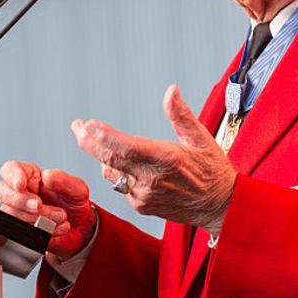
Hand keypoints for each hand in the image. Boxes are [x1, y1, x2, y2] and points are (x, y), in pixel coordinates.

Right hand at [0, 161, 95, 258]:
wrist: (81, 228)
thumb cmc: (74, 203)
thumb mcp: (77, 189)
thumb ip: (63, 180)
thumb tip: (47, 175)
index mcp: (31, 176)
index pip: (10, 168)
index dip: (12, 175)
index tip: (21, 185)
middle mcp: (20, 192)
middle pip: (1, 191)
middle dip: (20, 201)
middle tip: (40, 206)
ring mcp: (18, 212)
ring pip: (11, 214)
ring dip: (38, 218)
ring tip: (61, 217)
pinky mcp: (21, 230)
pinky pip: (22, 231)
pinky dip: (43, 231)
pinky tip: (59, 227)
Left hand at [72, 85, 236, 229]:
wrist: (220, 206)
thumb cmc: (213, 171)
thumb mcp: (202, 138)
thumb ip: (181, 114)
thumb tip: (171, 91)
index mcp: (167, 159)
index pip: (128, 147)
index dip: (105, 136)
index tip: (88, 125)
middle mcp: (152, 180)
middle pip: (110, 159)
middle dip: (88, 141)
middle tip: (77, 126)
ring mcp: (144, 195)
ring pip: (111, 172)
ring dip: (102, 155)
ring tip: (92, 138)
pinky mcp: (141, 206)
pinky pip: (120, 185)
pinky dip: (117, 171)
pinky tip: (122, 163)